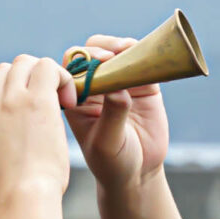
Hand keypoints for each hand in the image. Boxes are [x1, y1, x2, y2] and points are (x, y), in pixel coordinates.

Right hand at [0, 55, 76, 200]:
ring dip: (44, 76)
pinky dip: (62, 76)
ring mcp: (10, 99)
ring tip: (58, 100)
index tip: (21, 105)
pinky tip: (68, 100)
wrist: (23, 198)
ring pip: (25, 63)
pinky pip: (48, 67)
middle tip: (43, 104)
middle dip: (25, 80)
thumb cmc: (9, 189)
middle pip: (4, 69)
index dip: (4, 86)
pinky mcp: (37, 100)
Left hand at [62, 36, 169, 190]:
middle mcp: (94, 85)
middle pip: (92, 52)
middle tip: (114, 55)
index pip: (72, 66)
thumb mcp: (107, 142)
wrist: (138, 172)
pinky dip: (144, 53)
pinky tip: (147, 56)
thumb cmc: (112, 162)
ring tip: (130, 50)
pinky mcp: (142, 84)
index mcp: (75, 97)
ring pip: (116, 51)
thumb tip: (117, 87)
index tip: (99, 63)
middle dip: (102, 48)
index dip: (83, 58)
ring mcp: (118, 82)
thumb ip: (112, 115)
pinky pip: (141, 61)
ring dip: (122, 46)